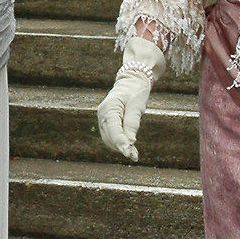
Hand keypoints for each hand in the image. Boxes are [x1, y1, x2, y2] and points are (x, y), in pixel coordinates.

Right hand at [96, 36, 163, 161]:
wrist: (131, 82)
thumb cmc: (135, 92)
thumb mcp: (137, 107)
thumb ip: (132, 124)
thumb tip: (130, 142)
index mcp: (109, 108)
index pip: (113, 129)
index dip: (120, 142)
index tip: (128, 153)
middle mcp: (102, 114)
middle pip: (109, 136)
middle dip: (121, 147)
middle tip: (135, 156)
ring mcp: (102, 118)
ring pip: (108, 138)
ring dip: (119, 147)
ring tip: (134, 154)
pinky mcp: (106, 122)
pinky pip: (110, 136)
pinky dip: (118, 143)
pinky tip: (129, 147)